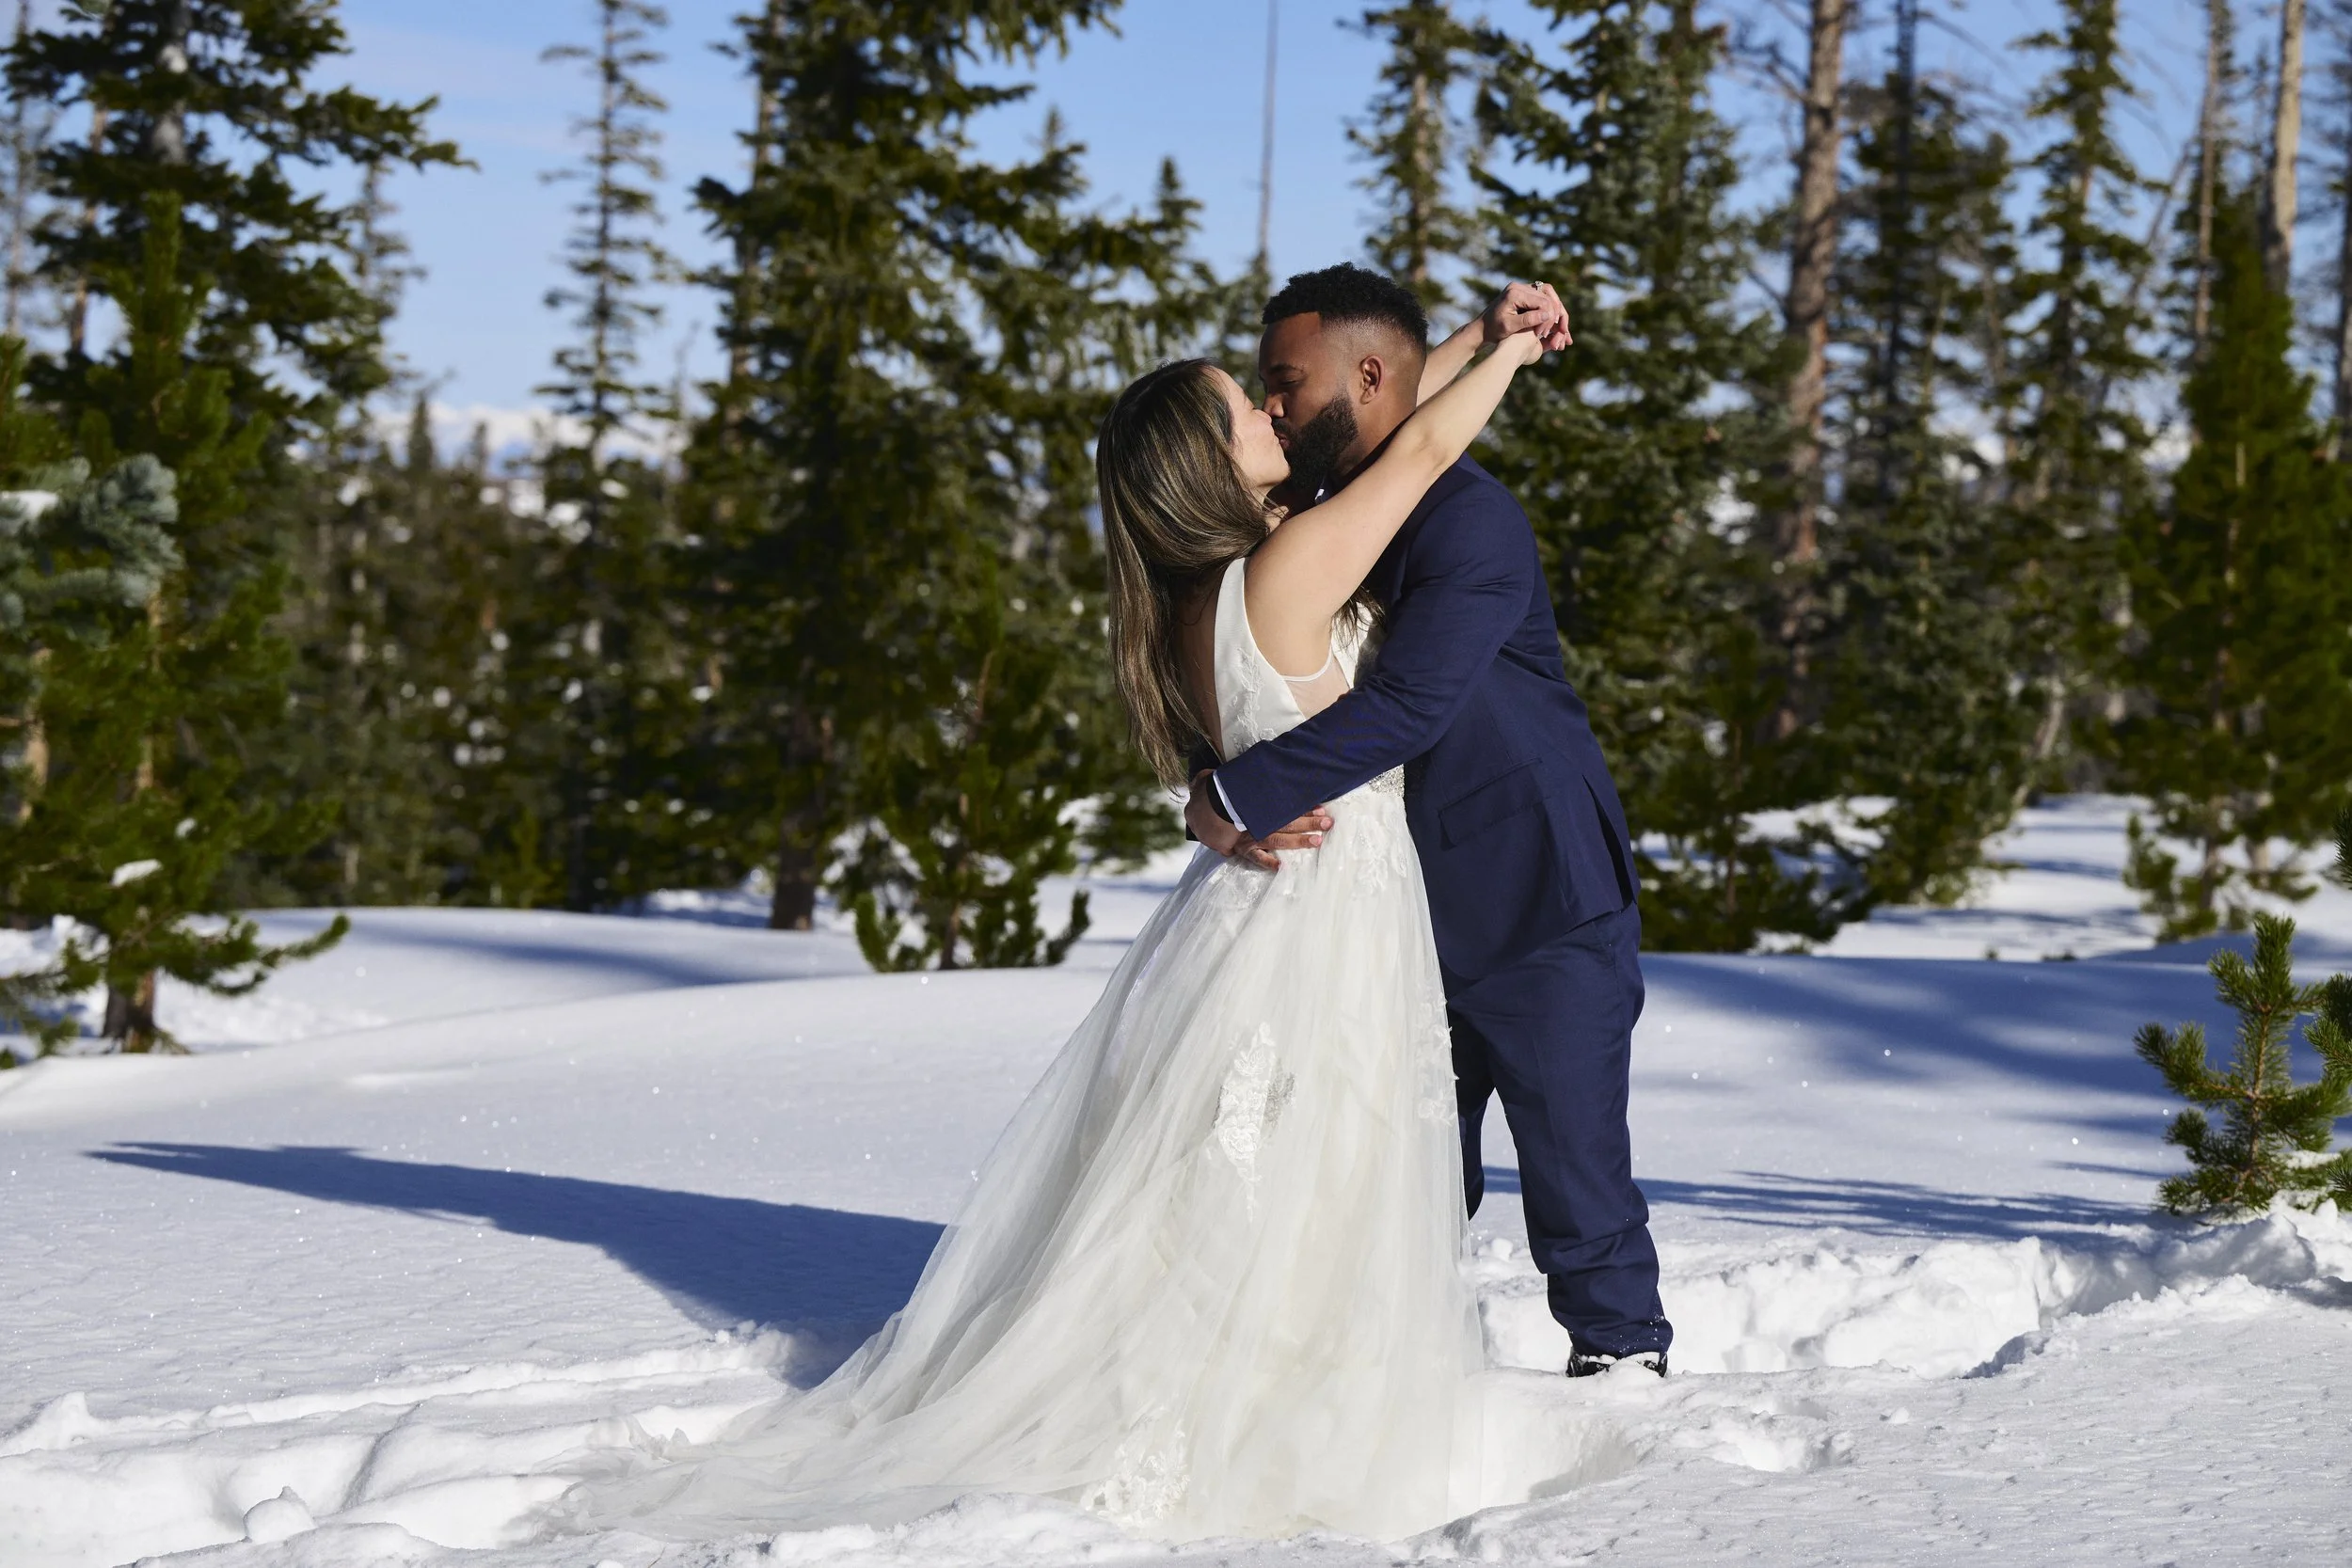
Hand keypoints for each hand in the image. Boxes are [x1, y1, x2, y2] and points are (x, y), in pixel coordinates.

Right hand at [1185, 771, 1331, 871]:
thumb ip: (1227, 774)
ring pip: (1278, 837)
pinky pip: (1254, 857)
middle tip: (1328, 823)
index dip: (1303, 806)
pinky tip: (1280, 867)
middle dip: (1309, 821)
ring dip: (1299, 840)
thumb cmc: (1206, 792)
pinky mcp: (1239, 848)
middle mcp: (1254, 819)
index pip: (1283, 804)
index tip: (1320, 806)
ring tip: (1318, 841)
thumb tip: (1227, 765)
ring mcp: (1247, 835)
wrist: (1192, 811)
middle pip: (1286, 820)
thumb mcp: (1215, 778)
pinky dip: (1267, 862)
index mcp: (1253, 803)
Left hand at [1480, 281, 1571, 352]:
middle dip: (1555, 314)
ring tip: (1557, 328)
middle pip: (1548, 296)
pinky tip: (1553, 322)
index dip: (1547, 318)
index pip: (1542, 301)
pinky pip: (1543, 298)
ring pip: (1548, 295)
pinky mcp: (1524, 293)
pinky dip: (1550, 310)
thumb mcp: (1509, 326)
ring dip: (1555, 311)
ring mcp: (1522, 288)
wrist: (1482, 328)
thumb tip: (1548, 315)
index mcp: (1515, 293)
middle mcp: (1519, 286)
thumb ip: (1528, 319)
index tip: (1543, 334)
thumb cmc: (1493, 329)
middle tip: (1556, 331)